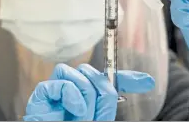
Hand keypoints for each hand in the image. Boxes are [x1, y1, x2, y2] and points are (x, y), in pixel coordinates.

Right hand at [23, 64, 153, 120]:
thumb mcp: (98, 120)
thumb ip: (110, 101)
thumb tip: (146, 80)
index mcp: (85, 99)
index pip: (106, 82)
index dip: (126, 79)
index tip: (147, 82)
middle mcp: (71, 91)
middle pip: (89, 71)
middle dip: (100, 90)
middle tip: (94, 115)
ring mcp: (55, 91)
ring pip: (78, 73)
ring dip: (86, 99)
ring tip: (79, 118)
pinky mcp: (41, 95)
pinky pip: (63, 82)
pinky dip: (72, 96)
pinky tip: (72, 111)